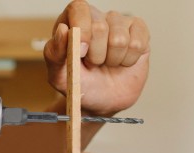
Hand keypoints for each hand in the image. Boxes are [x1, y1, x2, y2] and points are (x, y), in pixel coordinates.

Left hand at [44, 0, 149, 115]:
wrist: (100, 102)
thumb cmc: (79, 85)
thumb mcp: (58, 76)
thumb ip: (54, 54)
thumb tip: (62, 30)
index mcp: (73, 22)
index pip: (79, 8)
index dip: (81, 29)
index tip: (81, 51)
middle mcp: (97, 18)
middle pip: (100, 27)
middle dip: (95, 55)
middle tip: (93, 65)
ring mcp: (119, 23)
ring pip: (119, 39)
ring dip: (111, 60)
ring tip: (106, 64)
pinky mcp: (139, 31)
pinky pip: (137, 44)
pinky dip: (127, 61)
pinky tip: (122, 63)